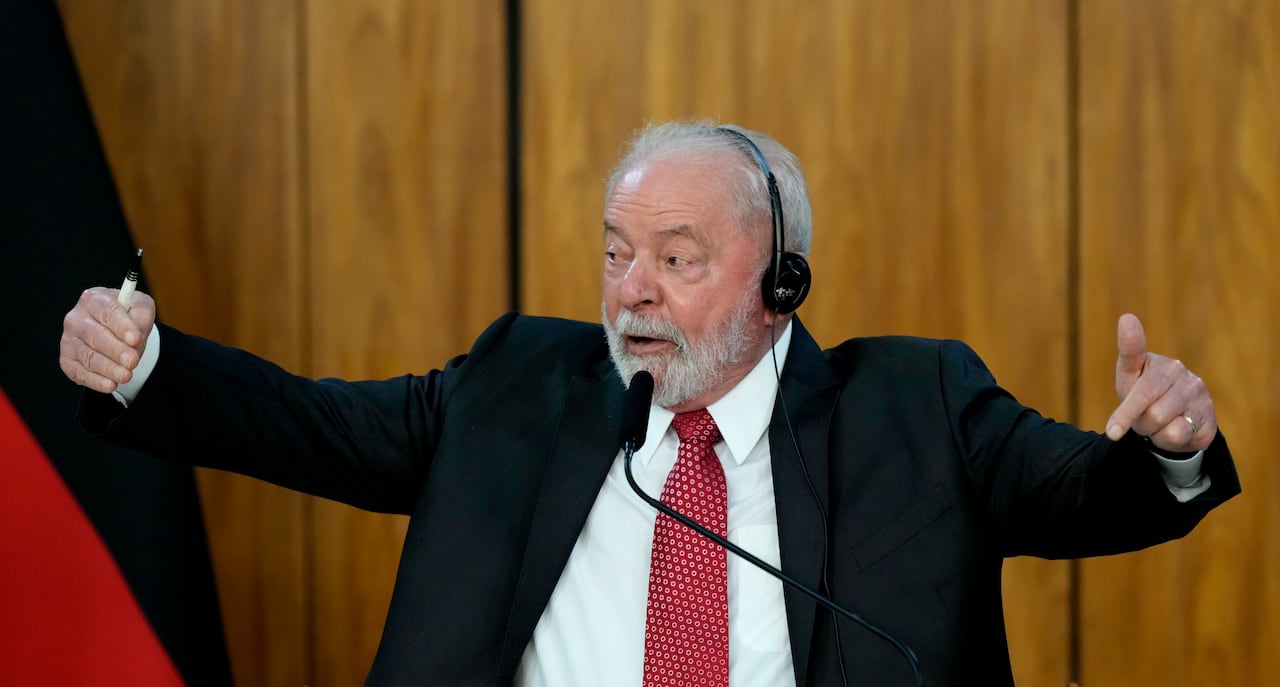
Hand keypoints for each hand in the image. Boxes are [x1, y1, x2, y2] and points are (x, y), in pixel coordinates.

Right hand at [59, 286, 155, 393]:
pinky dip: (95, 380)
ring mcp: (69, 339)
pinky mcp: (67, 360)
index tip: (135, 339)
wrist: (119, 332)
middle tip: (132, 361)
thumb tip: (134, 336)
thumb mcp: (141, 309)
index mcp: (94, 299)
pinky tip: (110, 385)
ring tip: (126, 375)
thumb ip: (142, 316)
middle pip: (95, 335)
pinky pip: (79, 372)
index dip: (121, 325)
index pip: (107, 311)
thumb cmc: (128, 317)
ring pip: (88, 356)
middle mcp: (76, 318)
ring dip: (108, 368)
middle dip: (115, 350)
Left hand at [1105, 313, 1215, 451]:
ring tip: (1157, 423)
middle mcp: (1185, 376)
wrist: (1173, 423)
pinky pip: (1178, 436)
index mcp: (1163, 364)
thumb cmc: (1144, 395)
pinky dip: (1167, 440)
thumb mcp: (1129, 378)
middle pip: (1148, 412)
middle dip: (1136, 422)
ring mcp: (1200, 397)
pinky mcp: (1209, 419)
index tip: (1127, 324)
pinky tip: (1174, 429)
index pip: (1142, 380)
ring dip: (1152, 431)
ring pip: (1162, 425)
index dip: (1131, 362)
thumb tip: (1127, 317)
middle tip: (1139, 419)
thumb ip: (1128, 354)